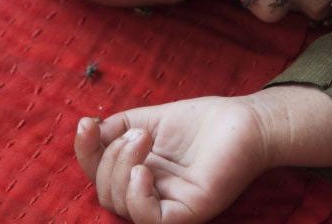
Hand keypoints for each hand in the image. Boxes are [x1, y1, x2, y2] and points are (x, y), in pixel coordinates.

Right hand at [74, 96, 269, 223]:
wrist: (245, 122)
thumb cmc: (203, 121)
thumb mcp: (151, 118)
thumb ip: (119, 126)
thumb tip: (90, 131)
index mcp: (138, 170)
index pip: (99, 171)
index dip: (86, 151)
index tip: (86, 124)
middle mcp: (149, 191)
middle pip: (104, 190)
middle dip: (109, 157)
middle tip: (137, 133)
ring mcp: (167, 205)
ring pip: (120, 204)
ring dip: (120, 168)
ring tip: (142, 139)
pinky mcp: (186, 213)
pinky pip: (150, 220)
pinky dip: (136, 198)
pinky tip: (143, 172)